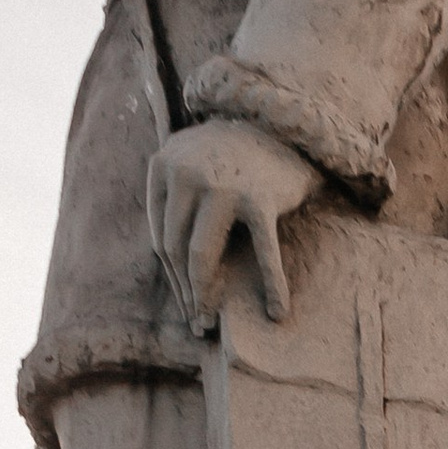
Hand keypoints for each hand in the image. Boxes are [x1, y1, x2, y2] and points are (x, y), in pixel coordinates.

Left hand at [147, 119, 318, 335]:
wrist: (285, 126)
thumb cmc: (238, 157)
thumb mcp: (192, 162)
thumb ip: (174, 196)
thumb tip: (168, 259)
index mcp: (164, 165)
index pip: (161, 235)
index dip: (172, 277)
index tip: (184, 303)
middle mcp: (188, 173)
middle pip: (176, 249)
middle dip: (185, 292)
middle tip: (197, 322)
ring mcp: (224, 186)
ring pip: (202, 255)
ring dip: (206, 296)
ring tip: (212, 322)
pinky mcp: (261, 199)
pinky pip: (264, 253)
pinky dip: (273, 285)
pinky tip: (278, 311)